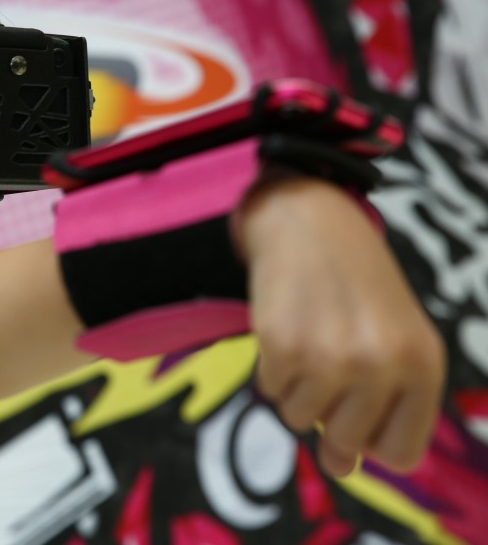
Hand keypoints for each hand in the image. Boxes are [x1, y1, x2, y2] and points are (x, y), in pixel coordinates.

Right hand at [235, 177, 445, 476]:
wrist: (309, 223)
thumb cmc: (357, 286)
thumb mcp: (393, 341)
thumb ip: (381, 409)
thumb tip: (339, 469)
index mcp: (422, 366)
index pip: (400, 453)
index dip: (373, 436)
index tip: (361, 405)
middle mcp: (381, 366)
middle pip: (346, 442)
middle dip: (330, 412)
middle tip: (330, 362)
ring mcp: (329, 358)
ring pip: (301, 418)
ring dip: (297, 388)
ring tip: (308, 338)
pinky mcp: (281, 346)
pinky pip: (269, 391)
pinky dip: (271, 367)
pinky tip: (285, 327)